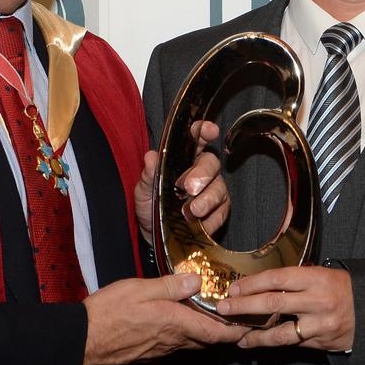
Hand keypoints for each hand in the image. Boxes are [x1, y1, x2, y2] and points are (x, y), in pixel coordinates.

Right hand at [81, 273, 242, 364]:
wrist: (82, 340)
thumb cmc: (108, 313)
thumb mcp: (140, 289)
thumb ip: (171, 286)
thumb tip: (197, 281)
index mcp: (175, 323)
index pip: (215, 333)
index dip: (236, 331)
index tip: (251, 326)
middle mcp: (172, 341)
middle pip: (207, 340)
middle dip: (225, 332)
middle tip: (238, 319)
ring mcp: (161, 350)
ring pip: (192, 343)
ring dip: (205, 333)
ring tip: (214, 318)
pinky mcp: (149, 353)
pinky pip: (175, 346)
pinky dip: (186, 335)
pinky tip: (181, 324)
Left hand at [134, 120, 227, 248]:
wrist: (154, 234)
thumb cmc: (151, 205)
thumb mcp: (143, 189)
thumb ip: (148, 174)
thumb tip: (150, 157)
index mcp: (185, 158)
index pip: (197, 138)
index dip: (204, 131)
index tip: (209, 131)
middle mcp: (202, 171)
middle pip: (211, 163)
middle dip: (202, 174)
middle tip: (189, 188)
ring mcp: (213, 190)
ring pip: (219, 188)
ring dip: (207, 199)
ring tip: (192, 211)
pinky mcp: (219, 211)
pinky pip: (221, 212)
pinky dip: (211, 218)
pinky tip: (200, 224)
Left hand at [217, 265, 354, 351]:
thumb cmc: (343, 289)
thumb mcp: (324, 275)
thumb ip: (297, 280)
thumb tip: (261, 283)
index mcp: (317, 279)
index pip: (277, 278)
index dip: (253, 283)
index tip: (234, 287)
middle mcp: (317, 301)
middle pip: (273, 304)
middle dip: (243, 306)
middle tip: (224, 308)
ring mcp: (319, 325)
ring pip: (279, 332)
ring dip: (254, 334)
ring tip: (236, 335)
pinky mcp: (320, 343)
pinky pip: (291, 344)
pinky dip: (270, 344)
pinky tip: (255, 343)